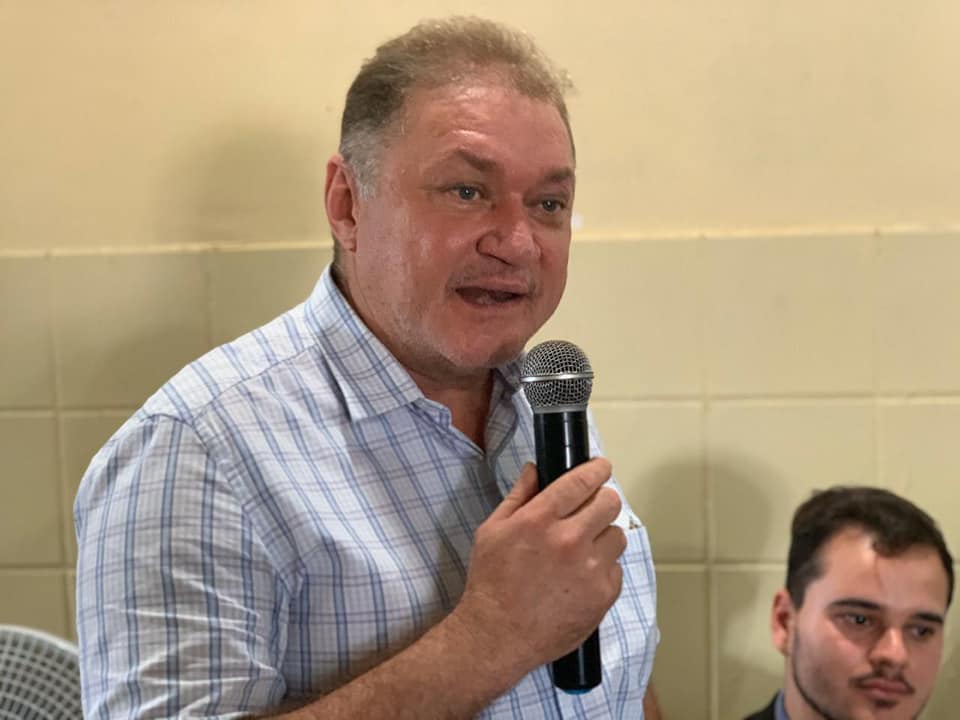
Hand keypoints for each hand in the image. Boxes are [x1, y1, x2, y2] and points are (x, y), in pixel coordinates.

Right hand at [451, 458, 625, 678]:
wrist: (498, 635)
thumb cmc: (491, 583)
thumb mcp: (492, 531)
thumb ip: (518, 496)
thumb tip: (535, 469)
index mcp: (539, 519)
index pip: (581, 481)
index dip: (596, 469)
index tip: (601, 467)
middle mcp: (569, 540)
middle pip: (609, 502)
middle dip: (602, 501)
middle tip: (592, 509)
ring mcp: (589, 569)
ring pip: (617, 535)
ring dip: (603, 536)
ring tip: (582, 550)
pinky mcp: (603, 595)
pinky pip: (616, 569)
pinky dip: (603, 569)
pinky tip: (580, 577)